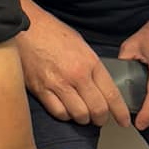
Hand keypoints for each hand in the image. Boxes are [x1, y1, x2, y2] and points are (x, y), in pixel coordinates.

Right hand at [17, 2, 129, 126]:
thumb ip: (91, 66)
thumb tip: (99, 85)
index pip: (112, 94)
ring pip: (78, 114)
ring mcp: (57, 84)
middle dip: (101, 118)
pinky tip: (65, 111)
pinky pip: (58, 112)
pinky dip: (64, 115)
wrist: (25, 27)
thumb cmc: (52, 32)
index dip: (120, 112)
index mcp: (90, 62)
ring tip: (82, 116)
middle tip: (100, 119)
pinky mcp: (40, 89)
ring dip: (83, 119)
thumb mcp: (81, 45)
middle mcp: (76, 75)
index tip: (124, 121)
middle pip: (97, 109)